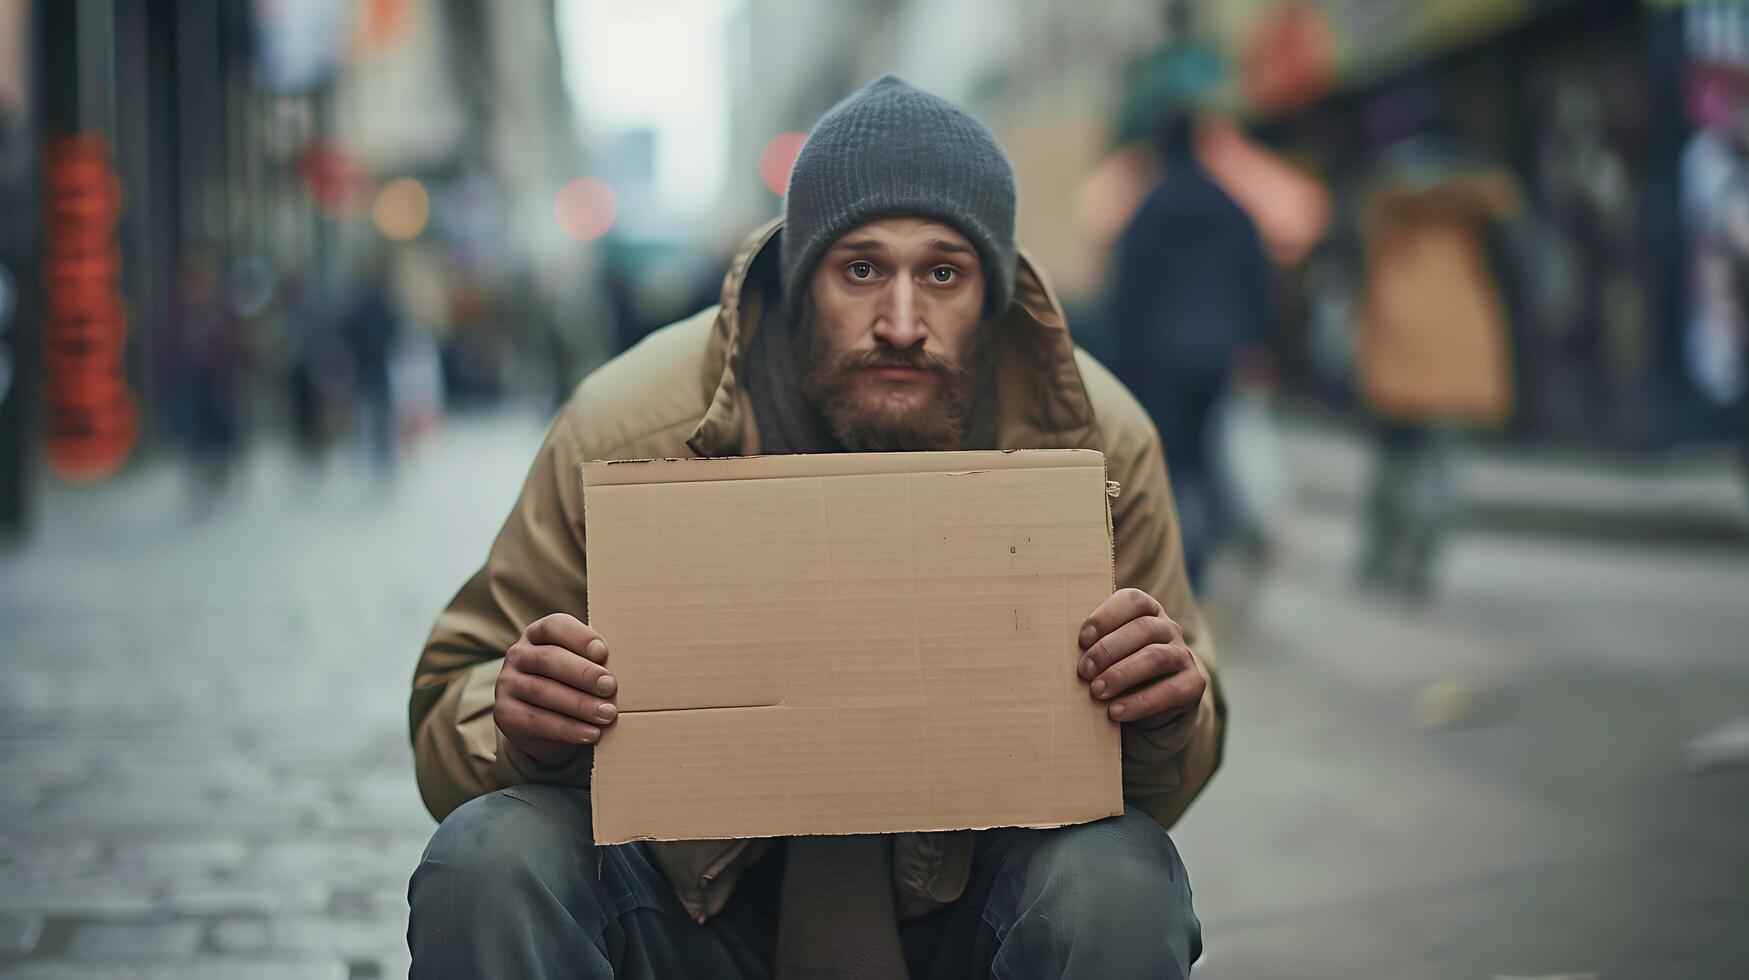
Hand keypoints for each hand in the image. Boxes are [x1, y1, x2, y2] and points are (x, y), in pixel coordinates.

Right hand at [494, 613, 617, 767]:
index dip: (579, 637)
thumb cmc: (570, 684)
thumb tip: (629, 666)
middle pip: (550, 659)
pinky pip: (537, 721)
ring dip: (580, 704)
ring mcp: (507, 683)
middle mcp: (518, 654)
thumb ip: (595, 661)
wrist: (540, 723)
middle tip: (610, 686)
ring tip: (608, 714)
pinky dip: (567, 729)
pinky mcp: (505, 713)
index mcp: (538, 634)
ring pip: (544, 692)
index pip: (555, 627)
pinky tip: (590, 733)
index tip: (603, 653)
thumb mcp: (579, 666)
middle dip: (583, 673)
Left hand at [1076, 588, 1204, 728]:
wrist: (1152, 700)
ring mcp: (1183, 654)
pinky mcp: (1193, 683)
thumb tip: (1059, 653)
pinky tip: (1116, 712)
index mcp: (1147, 611)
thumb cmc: (1118, 666)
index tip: (1082, 639)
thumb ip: (1092, 645)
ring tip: (1097, 692)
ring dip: (1122, 675)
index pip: (1132, 601)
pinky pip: (1170, 691)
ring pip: (1155, 657)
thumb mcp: (1106, 652)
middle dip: (1108, 650)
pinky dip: (1140, 703)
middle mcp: (1168, 628)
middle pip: (1142, 628)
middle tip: (1084, 671)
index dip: (1106, 616)